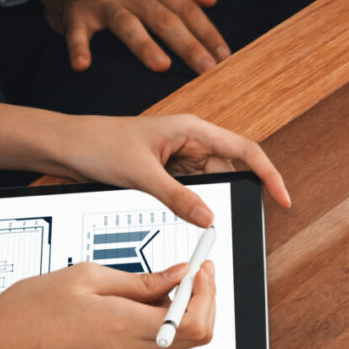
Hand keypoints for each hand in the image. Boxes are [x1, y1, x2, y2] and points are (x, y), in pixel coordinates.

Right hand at [0, 261, 216, 348]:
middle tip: (191, 271)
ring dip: (181, 314)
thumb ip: (144, 280)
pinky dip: (161, 330)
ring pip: (177, 345)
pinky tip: (142, 307)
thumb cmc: (33, 308)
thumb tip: (181, 275)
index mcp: (125, 329)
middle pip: (195, 336)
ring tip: (160, 285)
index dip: (207, 293)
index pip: (195, 322)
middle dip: (201, 300)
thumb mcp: (90, 277)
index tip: (201, 268)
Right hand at [33, 0, 229, 73]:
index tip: (224, 55)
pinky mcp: (75, 15)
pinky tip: (82, 64)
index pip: (186, 8)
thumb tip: (211, 1)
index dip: (207, 32)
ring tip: (162, 66)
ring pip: (127, 24)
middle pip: (164, 19)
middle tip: (208, 69)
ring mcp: (102, 2)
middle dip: (189, 45)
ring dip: (144, 46)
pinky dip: (78, 48)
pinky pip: (77, 33)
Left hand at [47, 113, 291, 220]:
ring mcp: (179, 156)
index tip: (281, 197)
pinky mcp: (166, 170)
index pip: (245, 150)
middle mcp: (191, 140)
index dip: (268, 174)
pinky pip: (190, 190)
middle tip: (230, 219)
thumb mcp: (141, 174)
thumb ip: (178, 197)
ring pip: (209, 183)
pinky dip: (190, 205)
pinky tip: (178, 212)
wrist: (66, 146)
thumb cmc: (99, 144)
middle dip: (232, 193)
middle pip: (229, 169)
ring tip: (189, 214)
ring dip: (205, 202)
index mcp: (193, 129)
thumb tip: (209, 218)